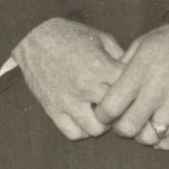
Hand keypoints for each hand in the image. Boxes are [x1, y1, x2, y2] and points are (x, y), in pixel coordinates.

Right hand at [14, 17, 125, 139]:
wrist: (32, 36)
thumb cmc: (69, 34)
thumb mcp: (100, 37)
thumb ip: (120, 55)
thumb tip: (135, 72)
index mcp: (100, 67)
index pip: (129, 89)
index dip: (135, 90)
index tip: (134, 89)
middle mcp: (85, 87)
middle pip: (116, 113)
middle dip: (121, 110)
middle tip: (120, 105)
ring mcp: (67, 101)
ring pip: (95, 129)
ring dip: (102, 124)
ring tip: (102, 114)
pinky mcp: (53, 109)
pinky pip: (73, 133)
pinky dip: (82, 131)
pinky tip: (85, 119)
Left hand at [94, 24, 168, 149]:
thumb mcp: (140, 45)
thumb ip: (122, 67)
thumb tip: (107, 85)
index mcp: (138, 73)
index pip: (110, 107)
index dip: (102, 115)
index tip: (104, 113)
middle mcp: (155, 91)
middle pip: (128, 128)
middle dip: (120, 129)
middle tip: (122, 122)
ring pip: (150, 137)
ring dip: (142, 136)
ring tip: (141, 128)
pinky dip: (164, 143)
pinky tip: (159, 137)